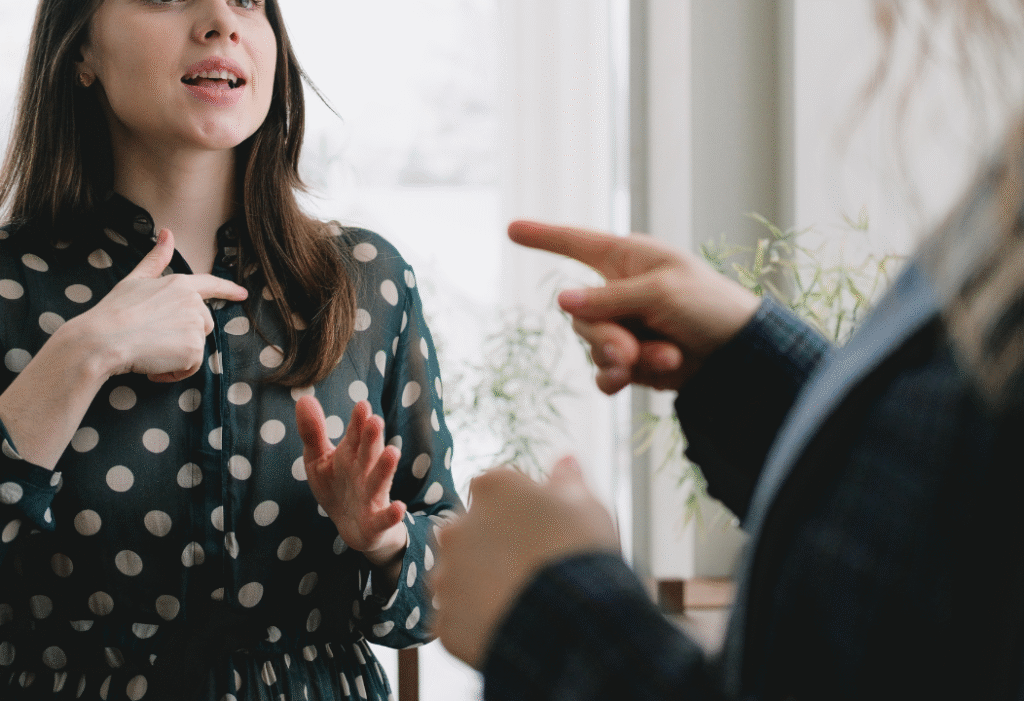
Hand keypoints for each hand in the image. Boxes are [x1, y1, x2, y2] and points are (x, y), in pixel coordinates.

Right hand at [81, 228, 247, 381]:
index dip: (228, 289)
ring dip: (177, 356)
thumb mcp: (135, 280)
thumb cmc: (114, 311)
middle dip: (183, 335)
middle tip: (153, 338)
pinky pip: (190, 367)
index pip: (211, 284)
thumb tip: (167, 232)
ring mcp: (195, 325)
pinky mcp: (193, 348)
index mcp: (180, 284)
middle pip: (202, 324)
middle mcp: (193, 303)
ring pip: (196, 346)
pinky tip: (154, 366)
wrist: (102, 340)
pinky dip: (174, 372)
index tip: (243, 294)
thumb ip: (156, 259)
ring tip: (150, 352)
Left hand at [295, 397, 407, 568]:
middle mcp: (365, 472)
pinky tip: (399, 507)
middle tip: (375, 420)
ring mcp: (372, 496)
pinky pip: (385, 518)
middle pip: (368, 453)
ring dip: (385, 468)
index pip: (355, 435)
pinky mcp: (376, 521)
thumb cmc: (337, 486)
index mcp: (351, 455)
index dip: (358, 421)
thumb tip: (304, 398)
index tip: (361, 405)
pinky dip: (392, 514)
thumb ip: (313, 432)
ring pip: (379, 481)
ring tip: (393, 452)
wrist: (353, 527)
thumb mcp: (319, 459)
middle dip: (372, 438)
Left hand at [430, 457, 618, 668]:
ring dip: (481, 582)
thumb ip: (567, 480)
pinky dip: (477, 621)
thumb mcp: (585, 505)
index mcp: (491, 488)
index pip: (498, 490)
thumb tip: (565, 460)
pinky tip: (509, 624)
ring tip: (521, 599)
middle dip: (495, 545)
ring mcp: (446, 574)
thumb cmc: (580, 554)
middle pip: (472, 531)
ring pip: (460, 574)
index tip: (544, 529)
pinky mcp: (444, 620)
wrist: (570, 623)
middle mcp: (457, 525)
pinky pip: (459, 617)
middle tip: (532, 567)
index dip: (523, 510)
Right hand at [509, 220, 759, 393]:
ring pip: (592, 347)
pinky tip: (640, 379)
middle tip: (631, 352)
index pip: (575, 243)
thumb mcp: (661, 292)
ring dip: (624, 359)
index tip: (512, 228)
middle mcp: (618, 291)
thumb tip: (562, 300)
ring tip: (666, 358)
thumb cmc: (709, 306)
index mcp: (626, 259)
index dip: (543, 236)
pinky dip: (620, 378)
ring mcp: (624, 326)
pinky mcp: (631, 360)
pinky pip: (604, 372)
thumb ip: (609, 298)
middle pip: (579, 315)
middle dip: (605, 337)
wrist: (740, 355)